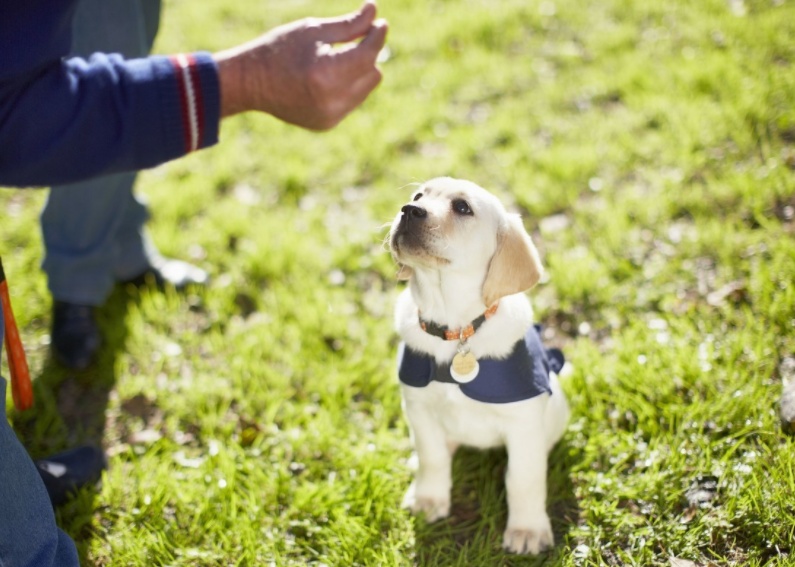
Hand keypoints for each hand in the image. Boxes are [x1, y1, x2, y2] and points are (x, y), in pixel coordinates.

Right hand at [214, 1, 387, 129]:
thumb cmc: (279, 49)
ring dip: (359, 72)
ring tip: (335, 59)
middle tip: (355, 39)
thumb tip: (375, 12)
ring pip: (365, 89)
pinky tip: (326, 78)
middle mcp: (331, 100)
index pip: (367, 55)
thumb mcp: (313, 30)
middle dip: (367, 54)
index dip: (377, 37)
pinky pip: (352, 102)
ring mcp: (330, 116)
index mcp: (326, 73)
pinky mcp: (327, 124)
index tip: (380, 23)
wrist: (250, 83)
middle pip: (372, 73)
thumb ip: (348, 25)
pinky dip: (347, 87)